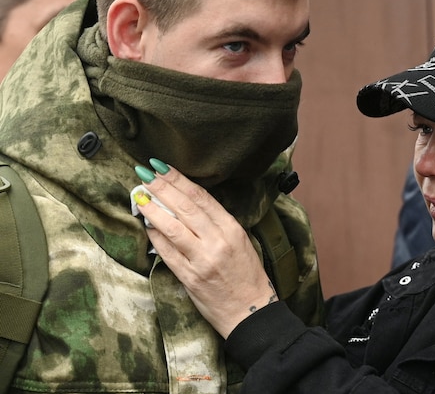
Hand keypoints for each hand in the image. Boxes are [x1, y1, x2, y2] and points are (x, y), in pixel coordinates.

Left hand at [134, 163, 276, 337]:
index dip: (180, 181)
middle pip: (185, 208)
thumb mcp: (240, 241)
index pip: (202, 198)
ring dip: (153, 210)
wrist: (250, 311)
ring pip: (173, 228)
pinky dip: (155, 237)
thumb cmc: (247, 274)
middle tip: (145, 172)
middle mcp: (217, 241)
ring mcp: (202, 260)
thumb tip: (186, 205)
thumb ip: (217, 224)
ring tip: (139, 195)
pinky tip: (146, 225)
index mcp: (232, 229)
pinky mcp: (190, 278)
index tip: (163, 167)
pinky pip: (168, 253)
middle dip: (162, 188)